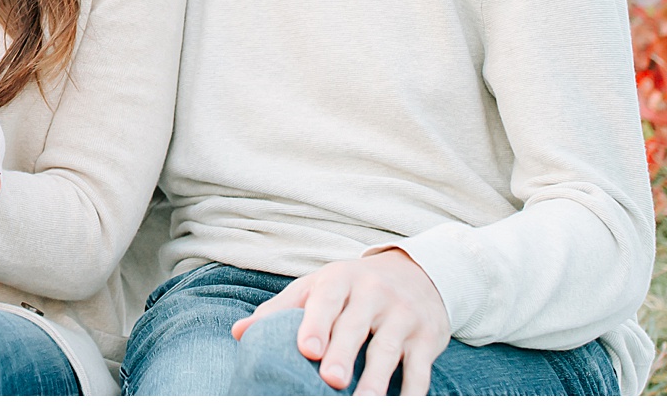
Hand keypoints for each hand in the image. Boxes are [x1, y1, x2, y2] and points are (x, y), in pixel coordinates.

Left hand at [231, 250, 448, 395]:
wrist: (415, 273)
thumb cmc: (351, 287)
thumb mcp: (317, 287)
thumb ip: (280, 309)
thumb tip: (238, 333)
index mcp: (340, 280)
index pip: (326, 299)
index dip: (315, 323)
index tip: (306, 349)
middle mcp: (374, 294)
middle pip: (357, 326)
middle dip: (344, 353)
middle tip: (331, 380)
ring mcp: (403, 315)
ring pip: (389, 349)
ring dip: (376, 379)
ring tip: (362, 403)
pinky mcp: (428, 337)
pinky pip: (420, 368)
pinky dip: (413, 392)